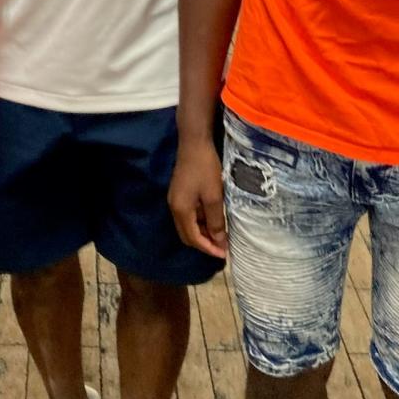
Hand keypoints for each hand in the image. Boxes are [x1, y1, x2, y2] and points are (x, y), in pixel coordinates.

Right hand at [169, 136, 227, 257]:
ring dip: (203, 233)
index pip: (193, 238)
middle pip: (187, 235)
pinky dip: (201, 221)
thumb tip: (218, 242)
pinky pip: (189, 215)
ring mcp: (176, 200)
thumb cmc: (205, 169)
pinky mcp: (180, 193)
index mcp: (181, 210)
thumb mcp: (214, 196)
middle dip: (204, 244)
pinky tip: (214, 219)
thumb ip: (215, 221)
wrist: (194, 143)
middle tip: (222, 248)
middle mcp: (174, 208)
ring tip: (221, 235)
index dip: (208, 249)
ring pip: (188, 225)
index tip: (224, 255)